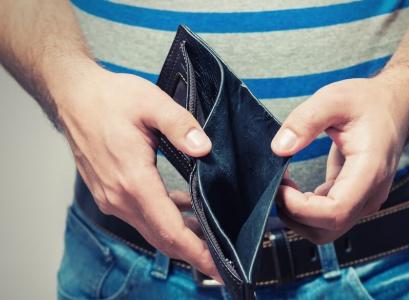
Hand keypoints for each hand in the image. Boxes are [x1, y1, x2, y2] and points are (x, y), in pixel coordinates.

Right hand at [50, 61, 220, 280]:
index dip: (196, 251)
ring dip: (179, 236)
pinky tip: (183, 209)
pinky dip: (164, 219)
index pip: (169, 229)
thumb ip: (181, 126)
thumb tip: (204, 148)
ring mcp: (111, 197)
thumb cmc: (109, 99)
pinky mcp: (109, 192)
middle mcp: (119, 196)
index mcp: (133, 179)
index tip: (216, 266)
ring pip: (151, 229)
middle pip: (161, 238)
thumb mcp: (152, 103)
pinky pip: (141, 215)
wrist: (73, 96)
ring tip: (207, 237)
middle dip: (192, 253)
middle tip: (219, 263)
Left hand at [271, 77, 408, 243]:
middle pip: (327, 230)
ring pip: (325, 230)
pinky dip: (304, 210)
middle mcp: (370, 193)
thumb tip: (279, 149)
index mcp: (370, 171)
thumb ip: (305, 121)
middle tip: (278, 185)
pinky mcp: (354, 200)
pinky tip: (293, 187)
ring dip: (297, 216)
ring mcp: (363, 200)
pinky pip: (326, 218)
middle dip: (294, 215)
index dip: (301, 208)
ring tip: (285, 185)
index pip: (335, 212)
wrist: (392, 106)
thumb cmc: (367, 102)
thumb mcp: (333, 99)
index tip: (281, 186)